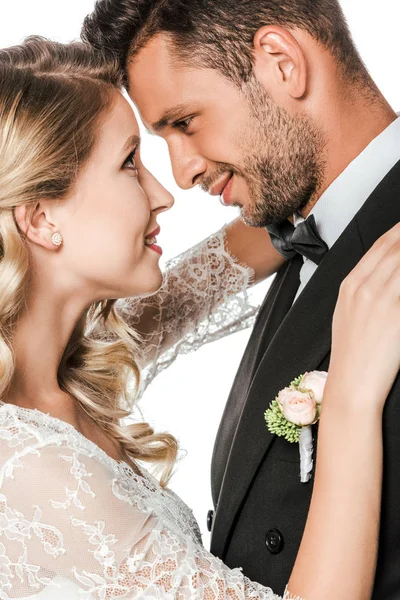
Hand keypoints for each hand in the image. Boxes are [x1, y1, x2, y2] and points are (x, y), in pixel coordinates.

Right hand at [328, 222, 399, 411]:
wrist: (353, 382)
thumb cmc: (351, 352)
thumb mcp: (347, 313)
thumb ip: (363, 289)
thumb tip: (385, 274)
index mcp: (350, 285)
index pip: (381, 245)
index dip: (399, 230)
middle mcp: (365, 287)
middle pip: (397, 248)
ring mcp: (382, 300)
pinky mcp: (398, 315)